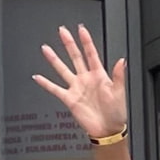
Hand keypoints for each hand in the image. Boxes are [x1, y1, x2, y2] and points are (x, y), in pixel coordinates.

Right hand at [33, 25, 127, 139]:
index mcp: (99, 76)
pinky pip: (55, 89)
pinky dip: (46, 84)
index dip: (86, 41)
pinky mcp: (70, 99)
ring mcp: (77, 88)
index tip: (81, 29)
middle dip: (69, 43)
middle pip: (75, 57)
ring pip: (63, 69)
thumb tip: (122, 60)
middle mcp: (86, 79)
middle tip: (62, 31)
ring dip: (54, 59)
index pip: (91, 54)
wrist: (108, 130)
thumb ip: (119, 76)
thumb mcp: (120, 92)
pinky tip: (37, 77)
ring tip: (46, 48)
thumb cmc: (116, 113)